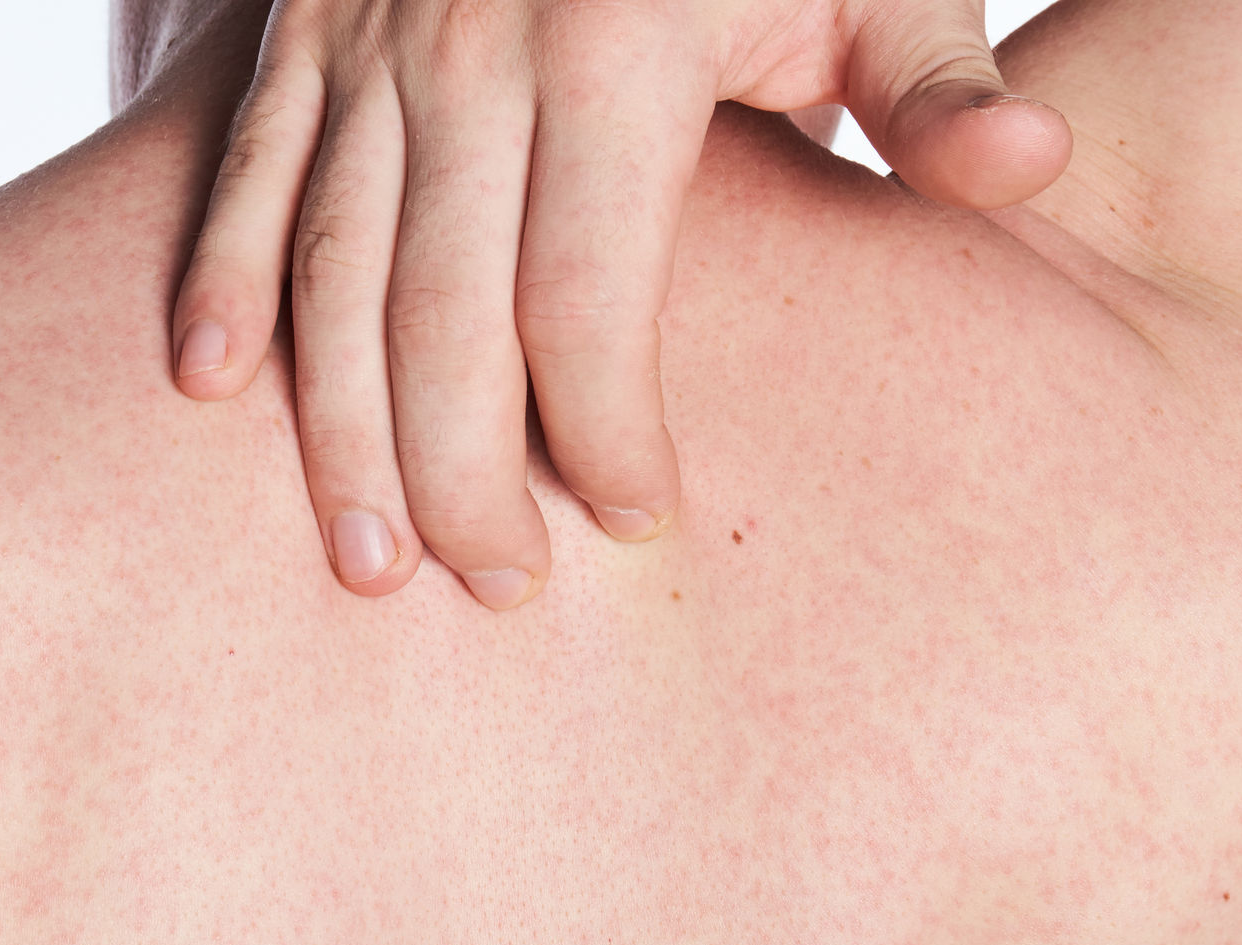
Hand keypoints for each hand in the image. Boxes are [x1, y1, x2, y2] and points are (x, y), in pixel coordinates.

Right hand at [169, 0, 1070, 607]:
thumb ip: (934, 82)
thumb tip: (1032, 168)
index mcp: (616, 46)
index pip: (588, 293)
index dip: (607, 424)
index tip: (639, 520)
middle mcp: (473, 48)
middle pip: (444, 311)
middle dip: (465, 471)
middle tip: (496, 591)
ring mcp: (371, 37)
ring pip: (333, 267)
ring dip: (337, 426)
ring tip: (366, 565)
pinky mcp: (301, 27)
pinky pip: (248, 172)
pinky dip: (222, 278)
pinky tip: (209, 386)